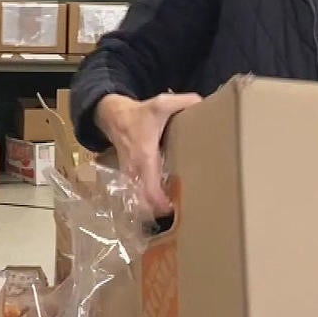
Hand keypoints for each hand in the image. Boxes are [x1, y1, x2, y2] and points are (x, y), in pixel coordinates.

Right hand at [94, 92, 201, 215]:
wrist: (114, 117)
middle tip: (179, 214)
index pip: (150, 188)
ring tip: (173, 213)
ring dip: (153, 209)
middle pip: (144, 202)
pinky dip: (148, 202)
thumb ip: (184, 102)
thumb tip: (203, 104)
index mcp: (145, 156)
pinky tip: (163, 203)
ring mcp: (130, 175)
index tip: (174, 209)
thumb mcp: (161, 104)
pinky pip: (137, 195)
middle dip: (159, 212)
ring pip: (139, 201)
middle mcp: (135, 170)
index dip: (161, 203)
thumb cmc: (140, 113)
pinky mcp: (129, 177)